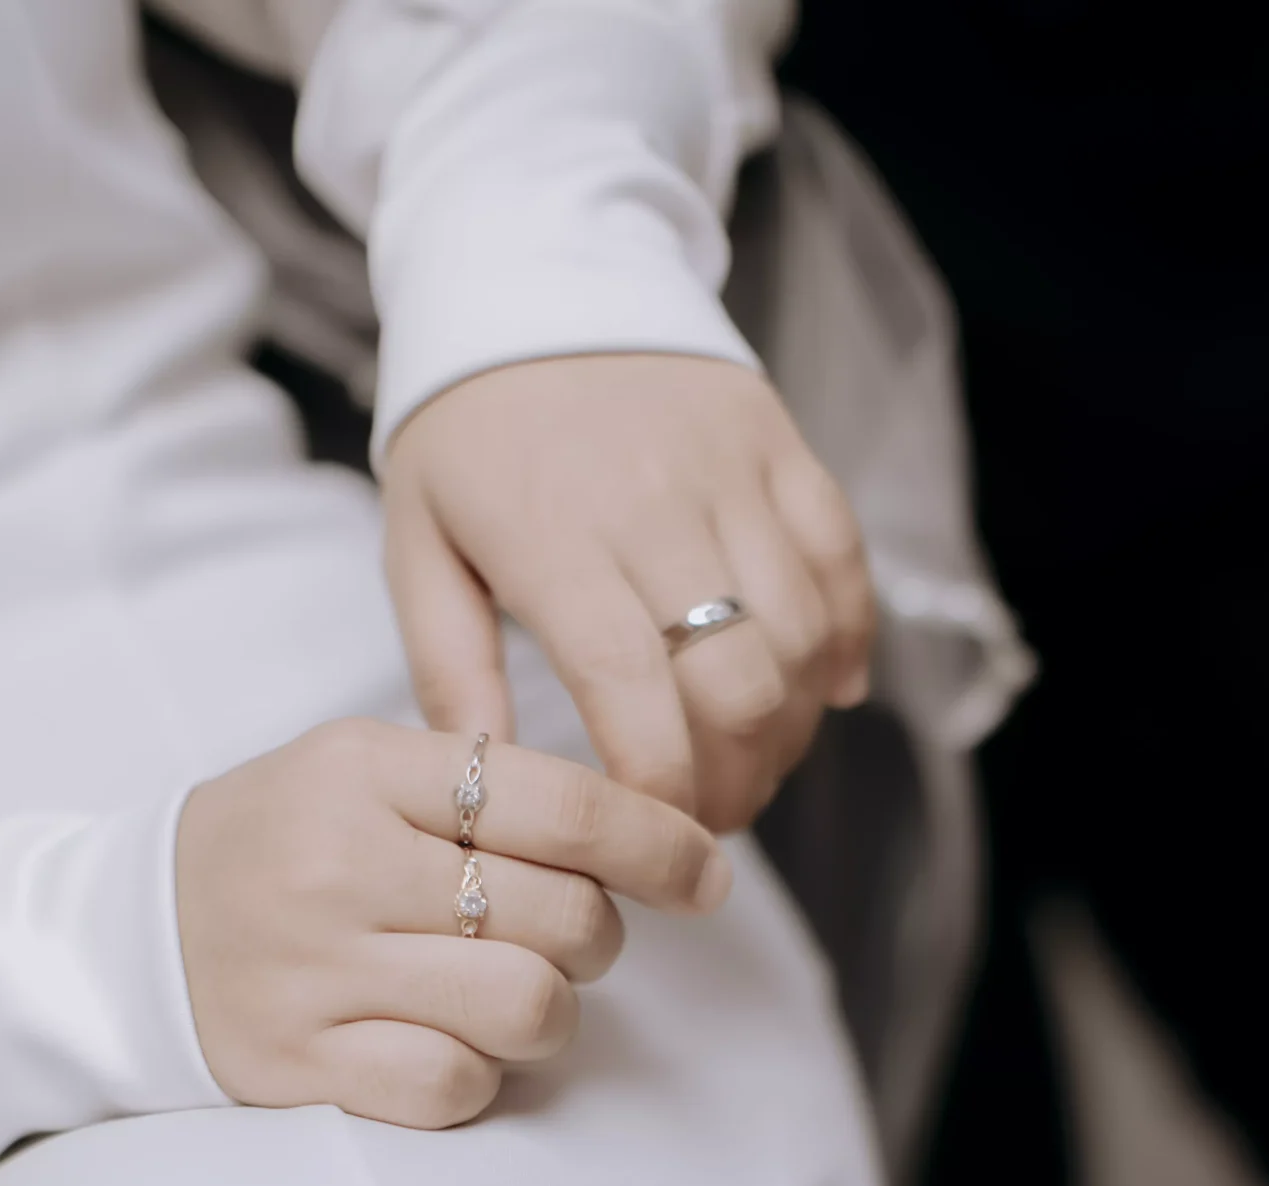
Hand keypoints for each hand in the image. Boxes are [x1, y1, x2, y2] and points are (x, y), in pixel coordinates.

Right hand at [176, 719, 729, 1127]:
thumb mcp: (362, 775)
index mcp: (363, 769)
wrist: (123, 933)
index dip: (658, 844)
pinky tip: (442, 1046)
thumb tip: (656, 835)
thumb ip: (487, 788)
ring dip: (546, 1013)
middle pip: (564, 916)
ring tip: (505, 995)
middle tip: (563, 940)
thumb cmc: (282, 848)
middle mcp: (338, 864)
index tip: (705, 875)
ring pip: (528, 1007)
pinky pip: (455, 1086)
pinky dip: (476, 1078)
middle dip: (595, 939)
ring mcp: (316, 971)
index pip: (561, 801)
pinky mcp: (301, 1064)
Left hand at [383, 353, 876, 833]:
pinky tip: (826, 692)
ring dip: (793, 727)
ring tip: (753, 762)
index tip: (654, 838)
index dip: (665, 795)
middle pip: (742, 686)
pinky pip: (843, 561)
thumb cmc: (466, 428)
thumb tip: (492, 786)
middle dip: (736, 780)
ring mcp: (731, 470)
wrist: (532, 263)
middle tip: (706, 818)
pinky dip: (849, 641)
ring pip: (804, 637)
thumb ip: (450, 673)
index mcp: (554, 542)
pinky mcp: (782, 444)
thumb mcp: (419, 545)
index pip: (638, 700)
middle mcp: (655, 506)